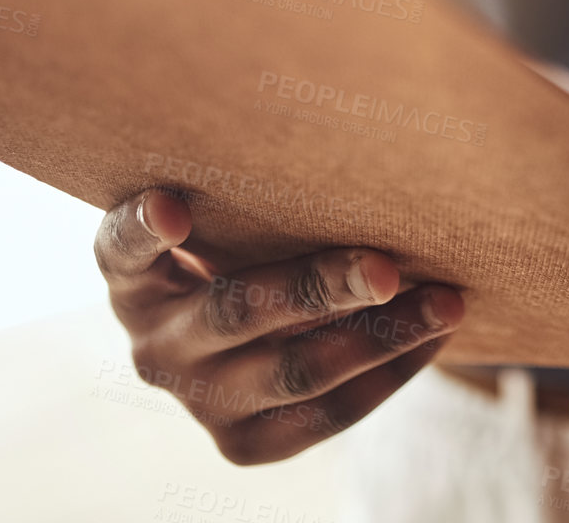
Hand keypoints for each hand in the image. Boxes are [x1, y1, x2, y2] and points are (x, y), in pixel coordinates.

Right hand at [94, 189, 464, 464]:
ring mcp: (199, 400)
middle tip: (387, 266)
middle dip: (319, 287)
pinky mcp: (244, 444)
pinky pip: (326, 415)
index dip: (143, 229)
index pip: (121, 249)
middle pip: (237, 312)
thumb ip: (259, 188)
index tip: (172, 207)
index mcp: (136, 278)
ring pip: (297, 371)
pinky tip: (437, 334)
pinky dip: (390, 374)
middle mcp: (156, 344)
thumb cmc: (253, 244)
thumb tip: (356, 125)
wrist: (259, 336)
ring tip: (447, 301)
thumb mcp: (237, 217)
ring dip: (382, 335)